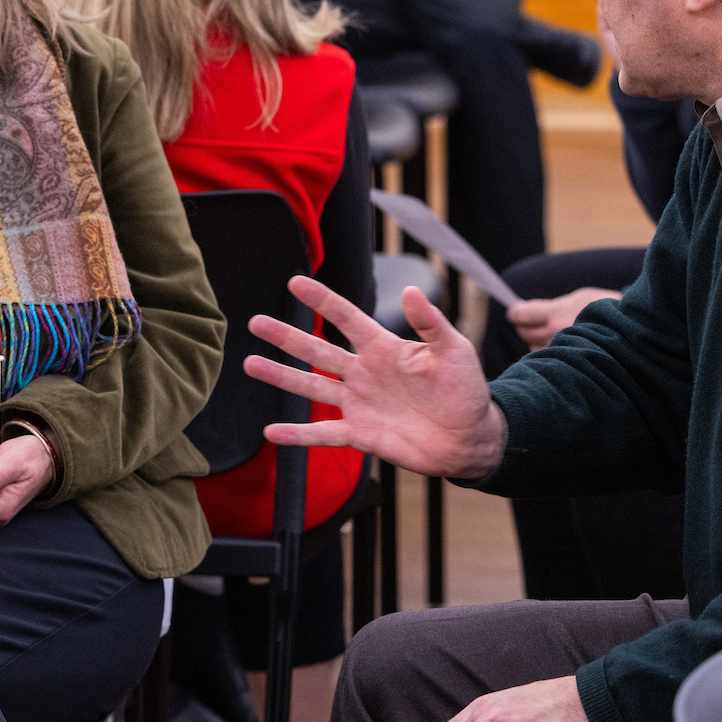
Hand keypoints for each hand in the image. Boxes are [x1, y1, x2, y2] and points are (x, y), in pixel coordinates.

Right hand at [244, 276, 507, 478]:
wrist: (471, 439)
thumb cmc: (467, 391)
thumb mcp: (454, 351)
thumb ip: (430, 323)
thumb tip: (410, 291)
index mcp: (384, 348)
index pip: (347, 318)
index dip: (322, 300)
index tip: (295, 282)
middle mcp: (364, 373)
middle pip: (317, 351)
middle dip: (286, 336)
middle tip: (256, 321)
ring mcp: (359, 403)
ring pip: (311, 387)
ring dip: (281, 377)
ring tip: (250, 364)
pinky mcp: (360, 434)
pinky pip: (323, 433)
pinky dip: (297, 434)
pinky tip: (271, 433)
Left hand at [508, 287, 617, 351]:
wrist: (634, 330)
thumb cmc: (607, 309)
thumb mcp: (580, 298)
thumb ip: (554, 306)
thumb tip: (530, 312)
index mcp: (557, 313)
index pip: (523, 314)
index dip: (516, 314)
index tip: (513, 313)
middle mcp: (557, 332)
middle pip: (525, 333)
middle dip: (523, 327)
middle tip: (525, 323)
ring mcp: (563, 349)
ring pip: (535, 348)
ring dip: (535, 341)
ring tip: (545, 334)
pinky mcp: (570, 362)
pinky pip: (550, 358)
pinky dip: (548, 352)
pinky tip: (557, 346)